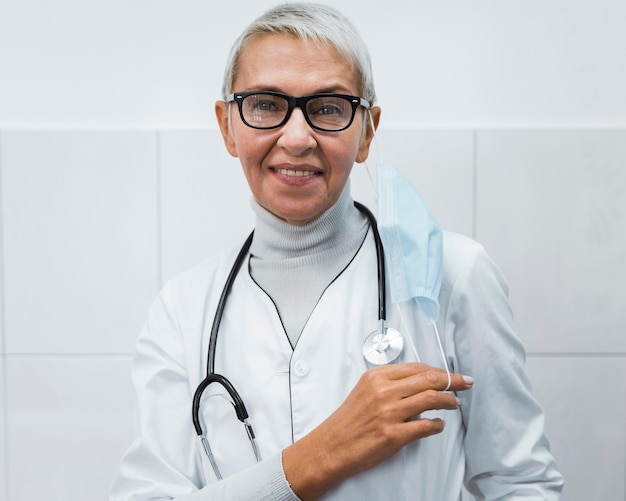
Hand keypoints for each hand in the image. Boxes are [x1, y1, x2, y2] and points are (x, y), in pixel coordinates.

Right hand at [283, 362, 473, 499]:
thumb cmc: (348, 421)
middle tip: (464, 383)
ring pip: (431, 399)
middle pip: (428, 380)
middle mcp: (383, 391)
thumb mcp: (365, 390)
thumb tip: (420, 381)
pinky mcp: (393, 435)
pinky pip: (425, 426)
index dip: (439, 370)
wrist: (331, 446)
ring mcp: (389, 413)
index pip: (417, 368)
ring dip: (448, 401)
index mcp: (376, 377)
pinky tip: (438, 425)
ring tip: (454, 404)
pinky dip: (437, 425)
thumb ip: (390, 383)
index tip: (451, 374)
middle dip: (452, 381)